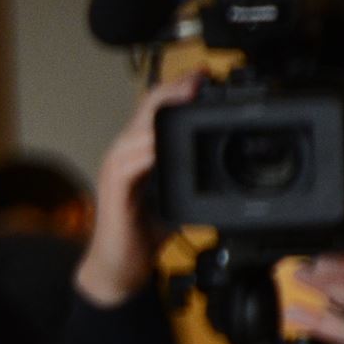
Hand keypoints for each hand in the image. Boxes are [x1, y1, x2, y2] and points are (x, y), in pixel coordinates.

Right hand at [74, 72, 202, 306]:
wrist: (120, 266)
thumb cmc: (146, 232)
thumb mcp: (179, 197)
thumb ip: (194, 177)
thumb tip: (228, 168)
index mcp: (140, 152)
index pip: (155, 111)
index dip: (177, 91)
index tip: (204, 77)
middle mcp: (125, 153)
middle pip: (146, 110)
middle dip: (173, 90)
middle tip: (200, 78)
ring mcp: (117, 168)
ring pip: (138, 129)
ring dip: (163, 112)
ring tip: (187, 99)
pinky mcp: (115, 187)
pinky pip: (131, 161)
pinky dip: (149, 148)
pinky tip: (165, 141)